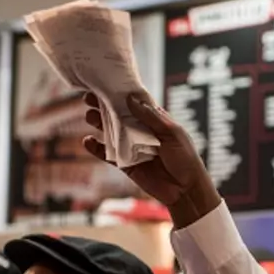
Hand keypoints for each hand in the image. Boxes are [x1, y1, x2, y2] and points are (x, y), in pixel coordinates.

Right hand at [82, 93, 220, 226]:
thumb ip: (152, 117)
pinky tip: (87, 141)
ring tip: (89, 116)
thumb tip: (130, 98)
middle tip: (89, 98)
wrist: (185, 190)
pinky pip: (108, 155)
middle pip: (118, 116)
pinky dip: (97, 149)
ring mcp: (132, 148)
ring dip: (98, 124)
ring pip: (110, 133)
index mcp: (154, 121)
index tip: (105, 84)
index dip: (119, 94)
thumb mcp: (172, 133)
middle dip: (103, 106)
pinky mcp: (126, 164)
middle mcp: (141, 132)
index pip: (133, 103)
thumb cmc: (185, 158)